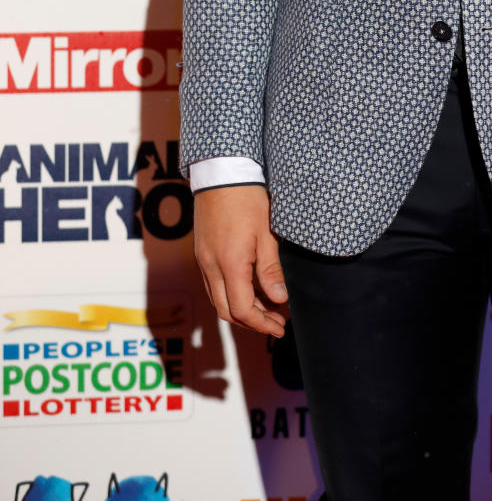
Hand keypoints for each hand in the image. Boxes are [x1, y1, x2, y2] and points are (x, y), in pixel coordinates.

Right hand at [193, 185, 288, 336]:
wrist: (221, 173)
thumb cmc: (247, 199)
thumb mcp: (266, 234)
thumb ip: (270, 270)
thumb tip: (279, 299)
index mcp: (229, 264)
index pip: (241, 310)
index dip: (261, 324)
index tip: (280, 327)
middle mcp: (211, 267)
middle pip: (226, 311)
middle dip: (252, 321)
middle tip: (277, 321)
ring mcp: (203, 260)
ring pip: (218, 299)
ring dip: (241, 309)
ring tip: (267, 306)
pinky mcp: (202, 252)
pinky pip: (214, 284)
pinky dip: (231, 294)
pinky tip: (250, 288)